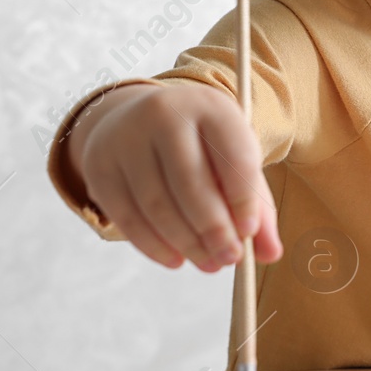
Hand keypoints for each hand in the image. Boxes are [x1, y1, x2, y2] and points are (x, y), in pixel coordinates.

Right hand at [73, 82, 281, 271]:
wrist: (144, 120)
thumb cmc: (203, 149)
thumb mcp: (234, 162)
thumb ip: (257, 208)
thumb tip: (270, 255)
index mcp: (209, 107)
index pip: (231, 154)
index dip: (243, 197)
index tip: (250, 232)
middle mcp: (164, 114)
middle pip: (190, 181)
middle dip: (213, 228)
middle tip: (230, 258)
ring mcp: (126, 138)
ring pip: (157, 202)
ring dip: (186, 242)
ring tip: (210, 264)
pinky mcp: (100, 166)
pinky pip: (126, 216)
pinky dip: (153, 245)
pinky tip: (177, 260)